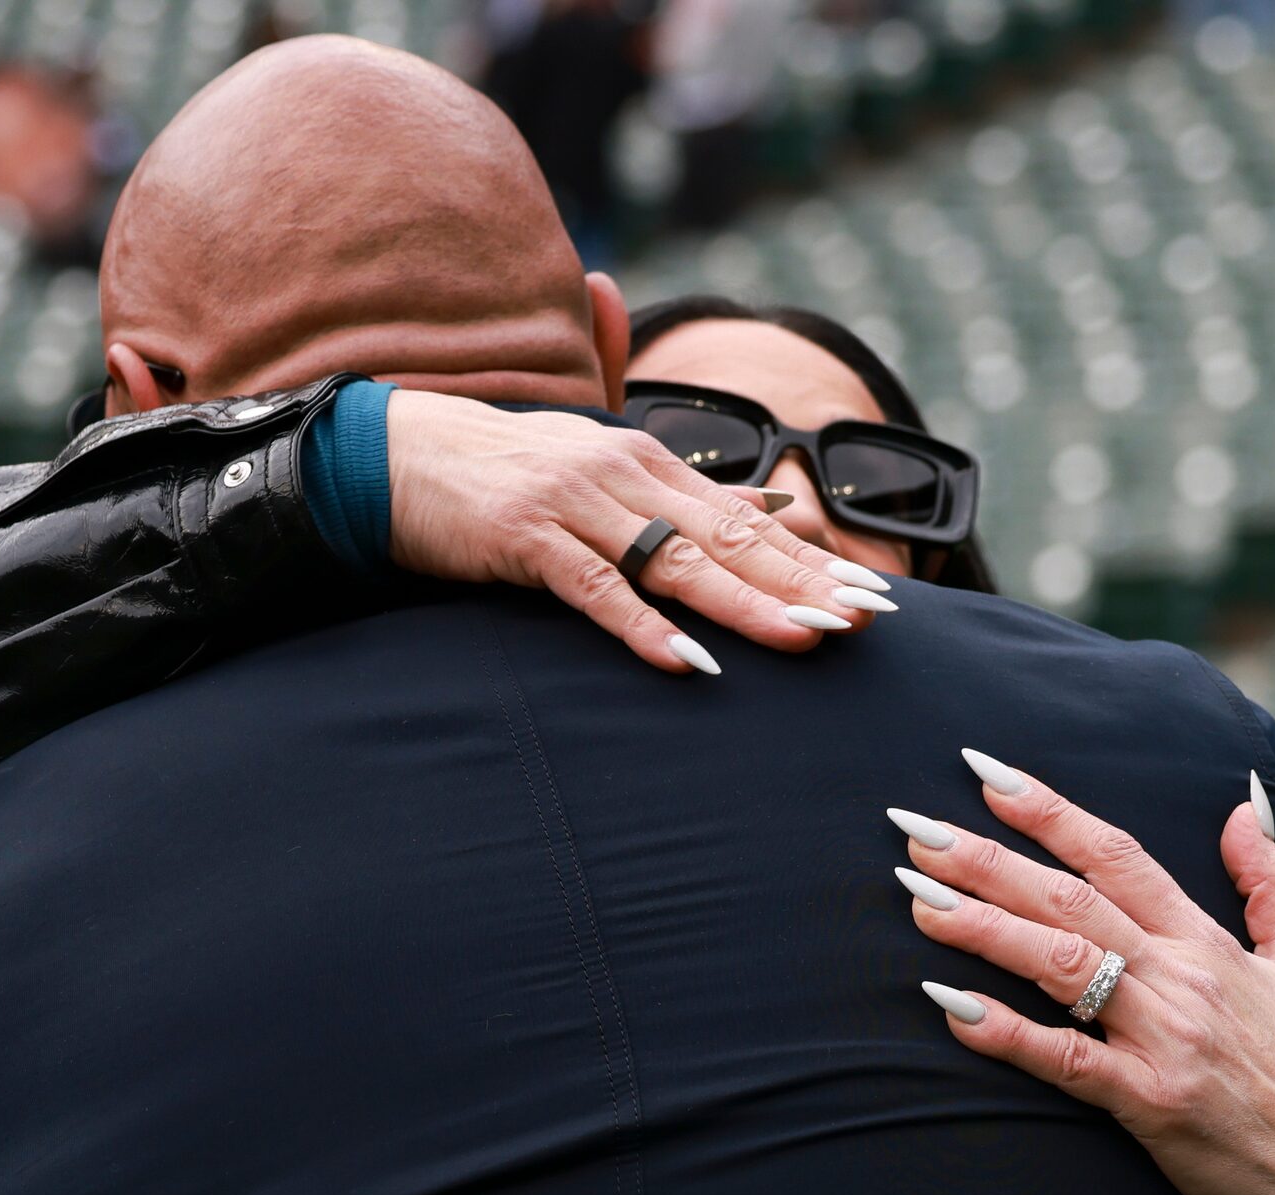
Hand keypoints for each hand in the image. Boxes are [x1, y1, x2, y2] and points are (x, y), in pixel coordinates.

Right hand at [383, 391, 889, 676]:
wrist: (402, 455)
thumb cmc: (510, 471)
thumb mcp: (608, 468)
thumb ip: (692, 487)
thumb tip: (773, 499)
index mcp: (651, 462)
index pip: (750, 519)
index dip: (812, 560)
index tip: (871, 597)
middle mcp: (624, 476)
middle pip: (728, 539)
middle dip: (800, 583)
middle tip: (860, 622)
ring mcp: (576, 507)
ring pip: (674, 562)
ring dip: (741, 605)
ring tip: (799, 640)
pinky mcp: (526, 540)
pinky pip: (596, 588)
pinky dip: (641, 625)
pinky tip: (684, 660)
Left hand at [899, 757, 1274, 1194]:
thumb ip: (1274, 882)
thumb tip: (1244, 803)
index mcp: (1207, 940)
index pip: (1116, 855)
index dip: (1048, 810)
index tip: (984, 773)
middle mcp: (1180, 977)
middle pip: (1069, 900)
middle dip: (986, 861)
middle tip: (915, 831)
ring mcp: (1164, 1038)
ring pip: (1059, 966)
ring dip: (982, 929)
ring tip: (916, 901)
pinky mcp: (1150, 1103)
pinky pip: (1067, 1062)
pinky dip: (1007, 1034)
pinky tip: (951, 1008)